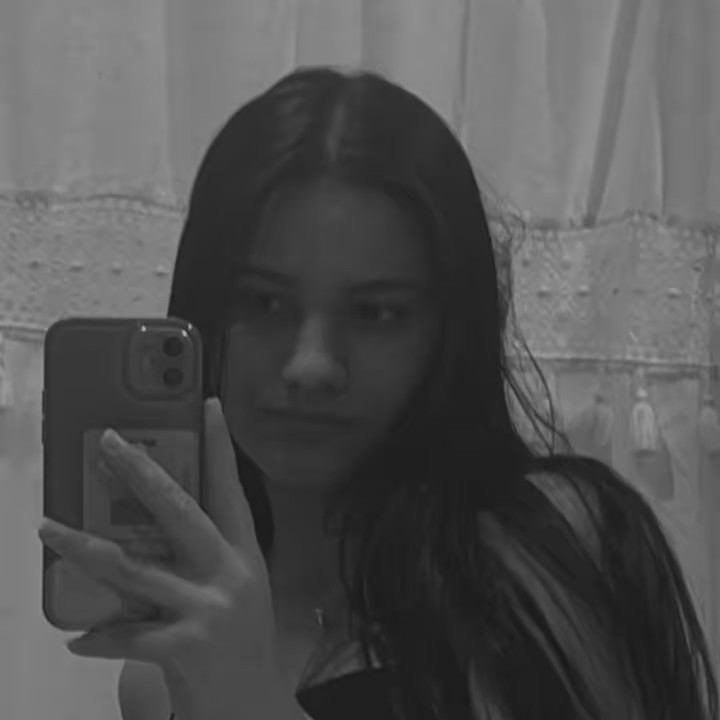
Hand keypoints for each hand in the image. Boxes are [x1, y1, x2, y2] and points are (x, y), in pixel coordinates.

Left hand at [38, 398, 299, 719]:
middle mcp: (228, 571)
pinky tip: (76, 639)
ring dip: (83, 548)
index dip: (221, 446)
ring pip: (134, 568)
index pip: (231, 488)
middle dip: (140, 473)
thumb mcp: (235, 587)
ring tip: (47, 529)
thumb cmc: (240, 639)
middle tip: (108, 442)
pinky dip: (97, 638)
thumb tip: (149, 523)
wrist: (252, 705)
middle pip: (178, 511)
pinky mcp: (185, 646)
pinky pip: (126, 636)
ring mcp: (208, 607)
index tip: (210, 404)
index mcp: (242, 552)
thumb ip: (203, 555)